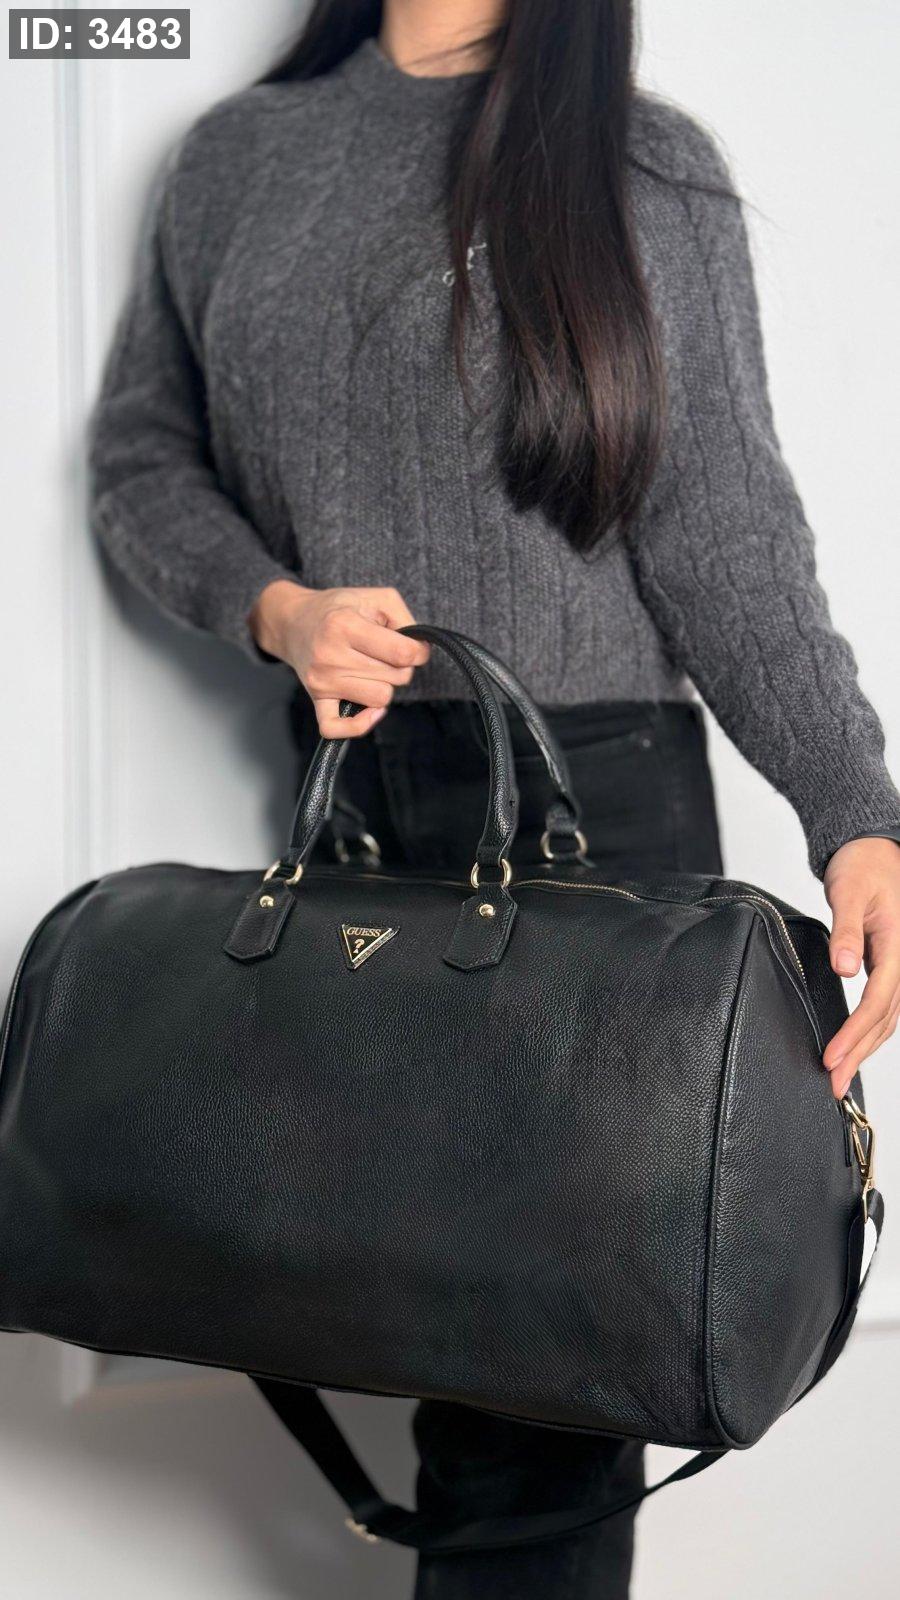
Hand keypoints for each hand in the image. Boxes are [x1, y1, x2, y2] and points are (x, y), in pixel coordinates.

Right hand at [248, 580, 428, 737]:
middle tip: (383, 653)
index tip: (413, 647)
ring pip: (380, 699)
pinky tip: (370, 710)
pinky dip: (359, 724)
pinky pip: (336, 727)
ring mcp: (322, 680)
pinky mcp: (317, 698)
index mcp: (345, 624)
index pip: (403, 652)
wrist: (294, 622)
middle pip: (396, 677)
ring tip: (370, 669)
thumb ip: (405, 618)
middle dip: (399, 666)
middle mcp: (331, 654)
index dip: (418, 651)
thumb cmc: (338, 609)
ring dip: (384, 686)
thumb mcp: (376, 597)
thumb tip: (420, 650)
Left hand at [822, 837, 899, 1097]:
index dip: (854, 1033)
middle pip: (884, 1019)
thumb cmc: (862, 868)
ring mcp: (899, 966)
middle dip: (858, 1054)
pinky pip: (885, 1007)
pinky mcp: (890, 967)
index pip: (877, 1001)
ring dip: (864, 1049)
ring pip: (888, 1019)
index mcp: (897, 947)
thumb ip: (847, 931)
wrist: (874, 852)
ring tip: (840, 1076)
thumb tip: (845, 968)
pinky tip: (854, 1048)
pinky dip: (870, 1031)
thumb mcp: (850, 893)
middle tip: (833, 1084)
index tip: (832, 1058)